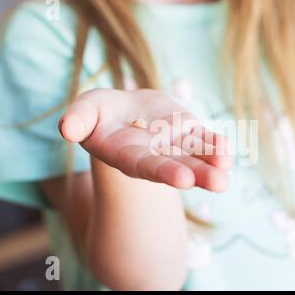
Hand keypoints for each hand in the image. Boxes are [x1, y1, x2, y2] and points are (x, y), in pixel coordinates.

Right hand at [59, 89, 231, 191]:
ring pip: (196, 156)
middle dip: (198, 174)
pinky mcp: (188, 131)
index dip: (164, 171)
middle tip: (219, 183)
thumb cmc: (101, 114)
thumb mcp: (86, 111)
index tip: (184, 179)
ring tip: (228, 170)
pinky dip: (216, 145)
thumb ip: (78, 119)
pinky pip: (204, 139)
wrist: (126, 113)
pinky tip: (227, 150)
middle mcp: (155, 156)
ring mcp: (174, 145)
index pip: (147, 166)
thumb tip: (66, 129)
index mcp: (129, 156)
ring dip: (213, 164)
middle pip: (178, 166)